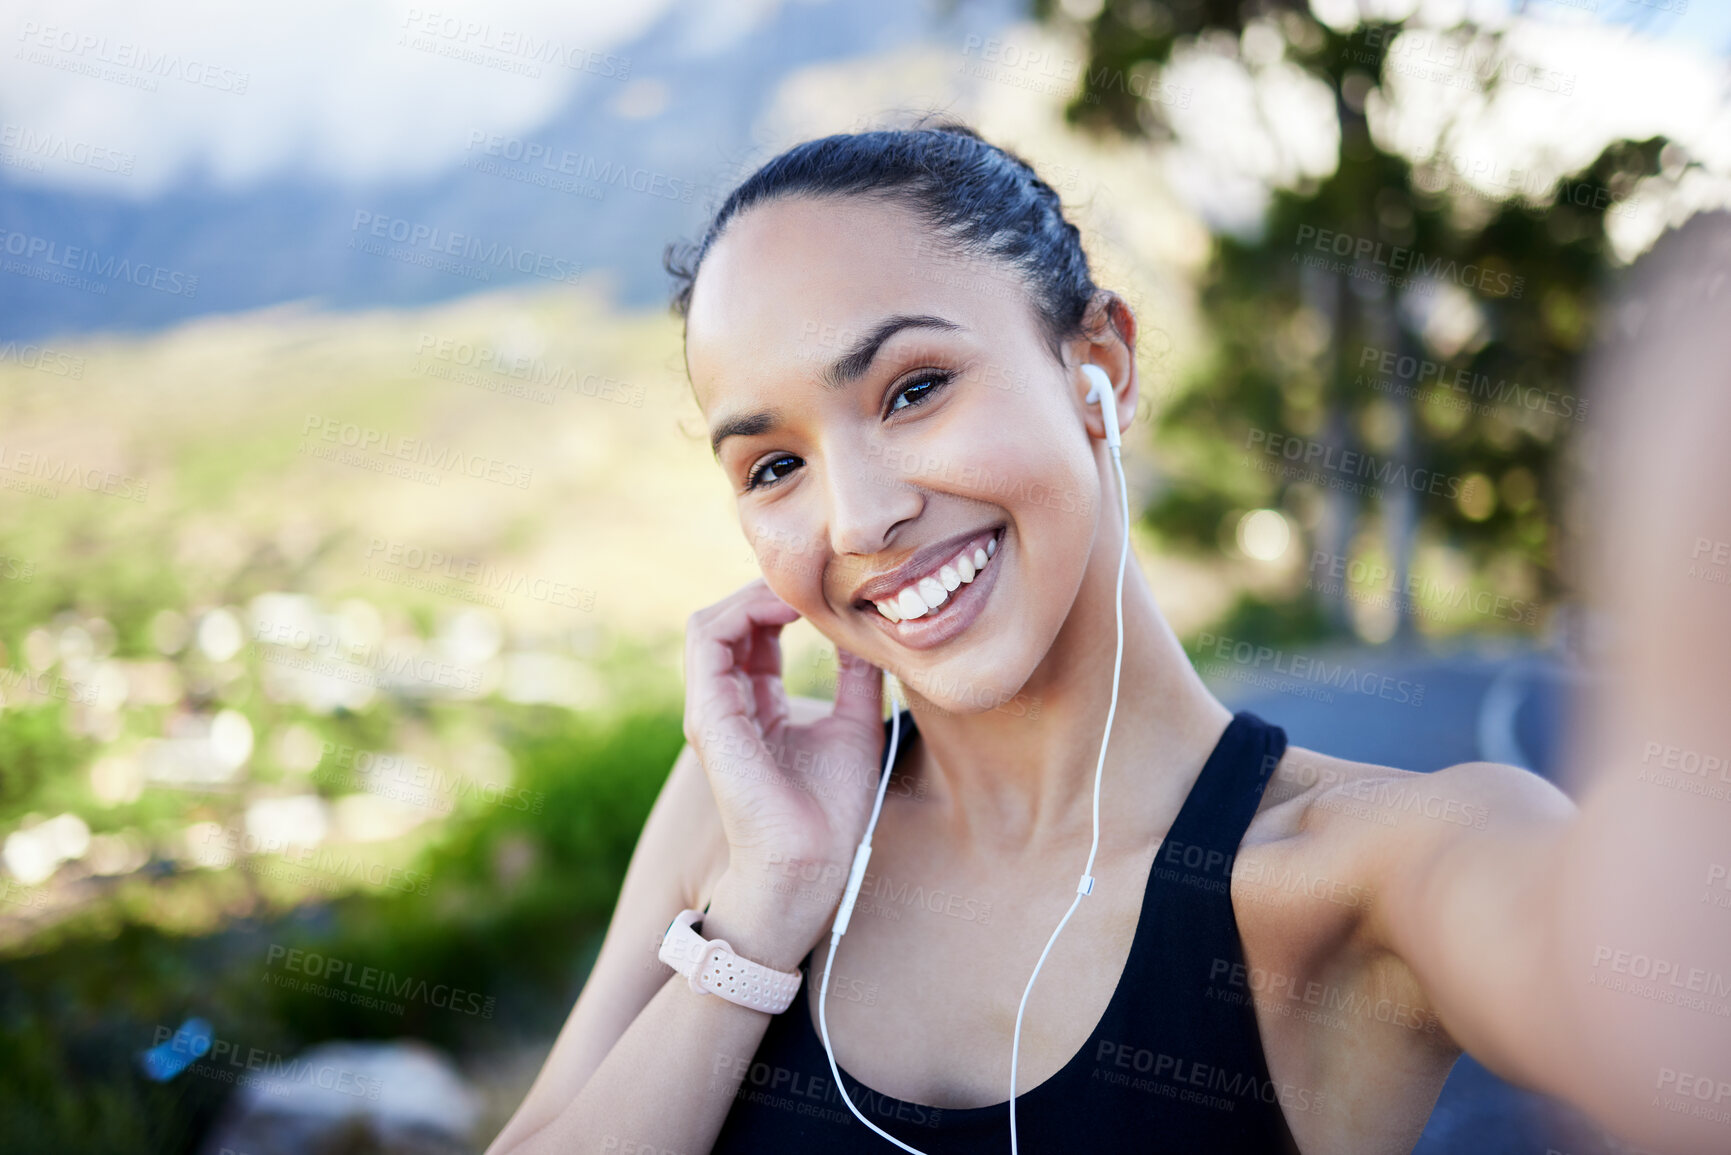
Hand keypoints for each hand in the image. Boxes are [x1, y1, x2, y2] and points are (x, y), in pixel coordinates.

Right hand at [682, 578, 887, 944]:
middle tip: (814, 578)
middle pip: (728, 623)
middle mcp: (726, 706)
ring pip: (710, 623)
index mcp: (756, 708)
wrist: (812, 867)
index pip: (754, 636)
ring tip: (801, 591)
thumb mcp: (856, 726)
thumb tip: (868, 634)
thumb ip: (856, 678)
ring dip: (753, 595)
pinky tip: (789, 610)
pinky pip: (707, 640)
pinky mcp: (709, 716)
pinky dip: (743, 612)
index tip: (828, 590)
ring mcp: (711, 710)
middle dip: (766, 591)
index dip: (783, 604)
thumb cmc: (833, 813)